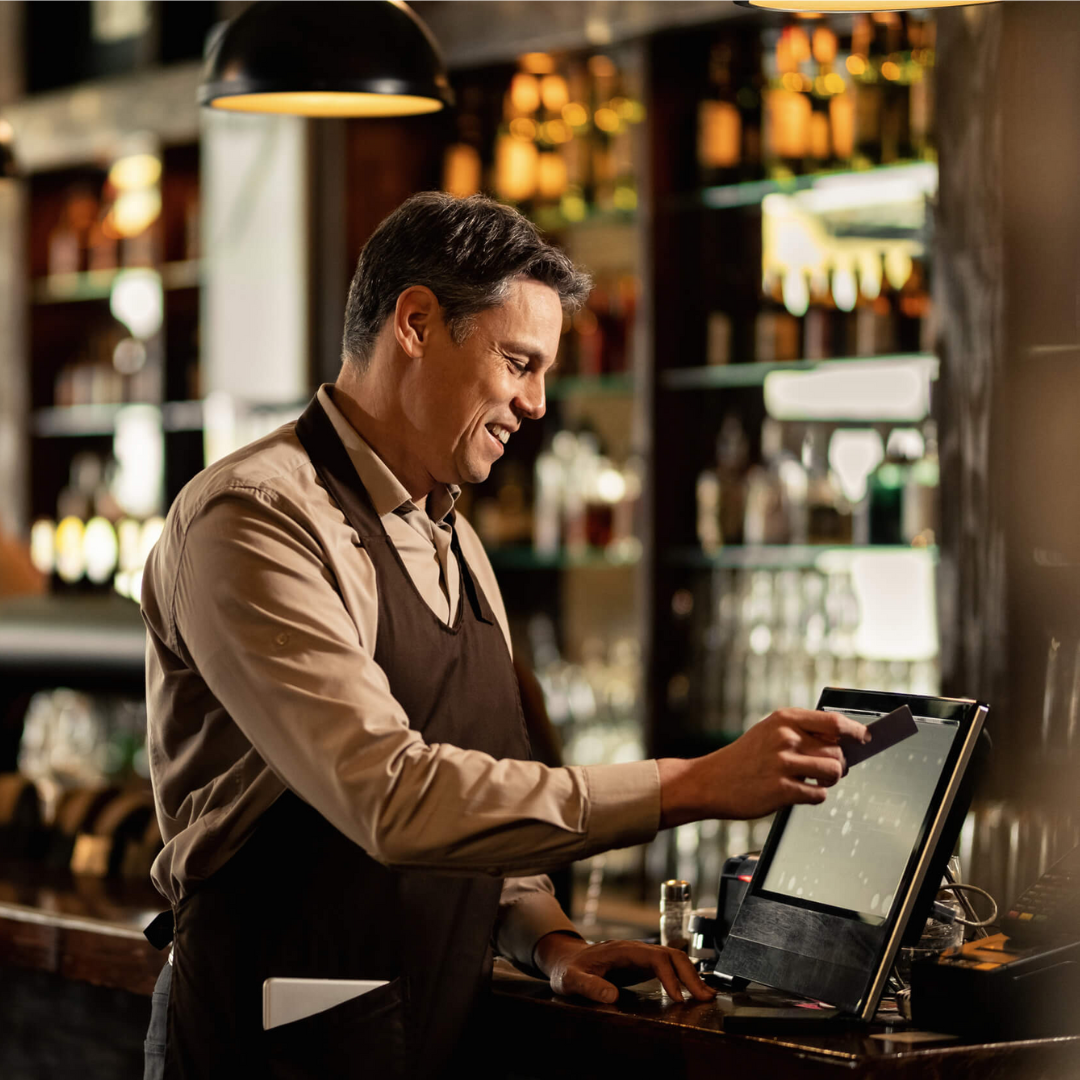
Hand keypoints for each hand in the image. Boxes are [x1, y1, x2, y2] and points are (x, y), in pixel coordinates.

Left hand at [533, 932, 715, 1004]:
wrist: (567, 960)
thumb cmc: (569, 969)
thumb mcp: (571, 980)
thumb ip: (589, 986)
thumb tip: (611, 996)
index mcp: (621, 949)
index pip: (654, 957)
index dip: (669, 976)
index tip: (677, 998)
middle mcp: (635, 949)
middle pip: (670, 954)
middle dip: (689, 974)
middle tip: (704, 997)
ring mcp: (640, 955)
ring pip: (673, 958)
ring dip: (691, 975)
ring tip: (706, 995)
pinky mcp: (642, 964)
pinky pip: (668, 966)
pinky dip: (683, 977)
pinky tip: (692, 990)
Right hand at [658, 708, 870, 827]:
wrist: (709, 781)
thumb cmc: (743, 758)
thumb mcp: (768, 732)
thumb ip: (801, 732)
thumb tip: (843, 742)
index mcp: (783, 719)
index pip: (833, 722)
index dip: (856, 731)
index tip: (865, 739)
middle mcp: (784, 738)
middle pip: (837, 750)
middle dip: (839, 763)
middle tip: (827, 769)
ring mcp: (782, 763)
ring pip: (833, 771)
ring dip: (830, 780)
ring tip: (815, 781)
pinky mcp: (781, 790)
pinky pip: (818, 795)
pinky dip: (814, 797)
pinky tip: (798, 793)